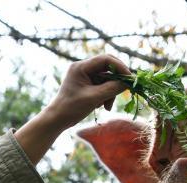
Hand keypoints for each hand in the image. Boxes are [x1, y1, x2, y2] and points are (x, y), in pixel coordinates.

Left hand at [14, 54, 130, 163]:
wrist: (57, 119)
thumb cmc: (71, 108)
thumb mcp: (94, 98)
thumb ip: (112, 89)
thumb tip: (128, 82)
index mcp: (81, 67)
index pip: (106, 59)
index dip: (120, 67)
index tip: (129, 79)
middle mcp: (82, 68)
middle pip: (107, 68)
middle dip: (116, 81)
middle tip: (124, 91)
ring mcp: (84, 76)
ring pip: (106, 79)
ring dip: (110, 92)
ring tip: (107, 106)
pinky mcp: (86, 84)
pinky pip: (101, 86)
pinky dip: (105, 95)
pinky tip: (103, 106)